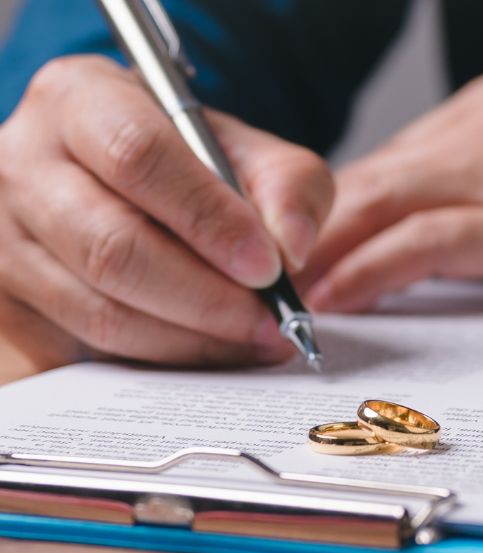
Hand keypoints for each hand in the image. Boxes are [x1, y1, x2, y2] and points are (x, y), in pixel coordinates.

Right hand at [0, 55, 333, 370]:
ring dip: (192, 341)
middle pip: (113, 248)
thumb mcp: (249, 150)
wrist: (123, 182)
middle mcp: (25, 164)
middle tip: (270, 321)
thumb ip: (288, 186)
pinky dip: (162, 361)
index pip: (139, 157)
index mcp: (81, 100)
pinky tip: (213, 353)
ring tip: (255, 341)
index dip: (209, 219)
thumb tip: (293, 250)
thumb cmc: (187, 161)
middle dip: (207, 299)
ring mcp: (5, 240)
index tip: (268, 266)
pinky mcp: (12, 304)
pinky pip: (88, 352)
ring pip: (100, 312)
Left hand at [304, 60, 482, 310]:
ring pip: (384, 199)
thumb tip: (443, 240)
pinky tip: (337, 300)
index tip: (307, 249)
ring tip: (283, 297)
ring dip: (325, 251)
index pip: (401, 155)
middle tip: (270, 278)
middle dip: (314, 229)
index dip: (343, 207)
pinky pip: (426, 241)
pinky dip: (370, 270)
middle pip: (376, 172)